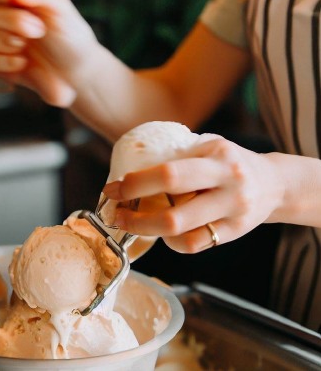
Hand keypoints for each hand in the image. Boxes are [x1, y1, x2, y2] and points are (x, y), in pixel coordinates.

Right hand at [0, 0, 99, 106]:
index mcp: (13, 2)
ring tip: (24, 46)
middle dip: (9, 21)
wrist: (79, 73)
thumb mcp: (60, 10)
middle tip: (37, 30)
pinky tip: (22, 63)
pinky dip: (0, 61)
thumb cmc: (70, 37)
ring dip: (0, 40)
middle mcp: (0, 22)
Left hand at [102, 136, 285, 252]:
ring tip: (131, 222)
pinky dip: (172, 241)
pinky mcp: (234, 233)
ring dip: (148, 230)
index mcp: (218, 157)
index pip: (170, 174)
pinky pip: (195, 244)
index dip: (137, 184)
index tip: (115, 187)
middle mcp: (229, 186)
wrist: (274, 183)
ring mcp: (233, 213)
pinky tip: (163, 232)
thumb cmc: (230, 161)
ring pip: (182, 233)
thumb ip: (178, 152)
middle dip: (136, 216)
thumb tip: (132, 162)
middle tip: (117, 212)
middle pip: (174, 213)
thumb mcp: (208, 145)